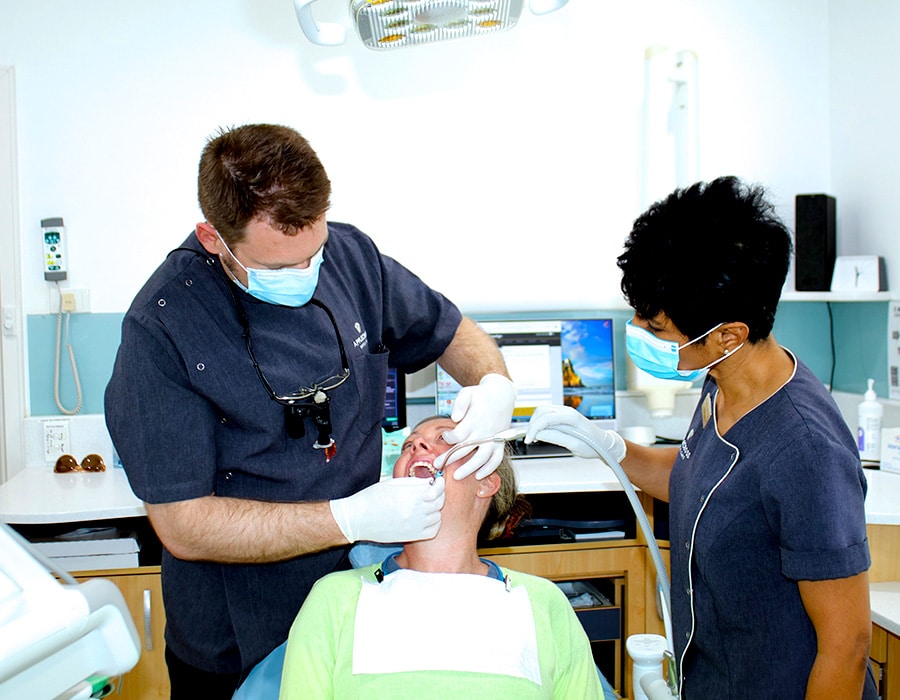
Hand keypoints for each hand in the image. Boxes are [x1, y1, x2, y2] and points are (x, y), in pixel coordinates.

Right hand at [329, 477, 444, 542]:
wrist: (358, 519)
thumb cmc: (373, 497)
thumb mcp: (393, 484)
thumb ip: (414, 482)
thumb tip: (431, 482)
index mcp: (409, 494)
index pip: (436, 489)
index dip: (440, 484)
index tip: (438, 482)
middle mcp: (413, 510)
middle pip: (439, 502)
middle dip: (438, 495)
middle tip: (432, 492)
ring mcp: (414, 525)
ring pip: (437, 516)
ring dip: (435, 509)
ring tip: (425, 505)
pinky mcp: (411, 536)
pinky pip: (433, 530)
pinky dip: (433, 524)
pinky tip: (425, 518)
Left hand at [435, 374, 515, 479]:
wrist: (502, 395)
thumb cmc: (482, 395)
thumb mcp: (468, 392)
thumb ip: (459, 404)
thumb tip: (454, 418)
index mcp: (475, 420)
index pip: (459, 435)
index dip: (449, 438)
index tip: (445, 437)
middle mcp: (485, 431)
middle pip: (466, 449)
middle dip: (450, 458)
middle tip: (438, 464)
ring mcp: (494, 439)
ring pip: (481, 458)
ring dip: (469, 468)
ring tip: (457, 476)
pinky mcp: (500, 443)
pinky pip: (496, 459)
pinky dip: (489, 469)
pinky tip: (479, 475)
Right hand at [524, 405, 626, 464]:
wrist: (603, 444)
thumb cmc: (593, 446)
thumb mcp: (575, 445)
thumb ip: (556, 438)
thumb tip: (539, 434)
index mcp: (571, 417)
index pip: (545, 418)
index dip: (534, 429)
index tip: (528, 440)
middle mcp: (567, 411)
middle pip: (541, 411)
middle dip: (532, 424)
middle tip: (530, 439)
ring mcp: (565, 411)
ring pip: (542, 411)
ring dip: (535, 422)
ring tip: (534, 437)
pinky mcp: (563, 415)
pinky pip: (547, 414)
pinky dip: (540, 422)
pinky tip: (540, 433)